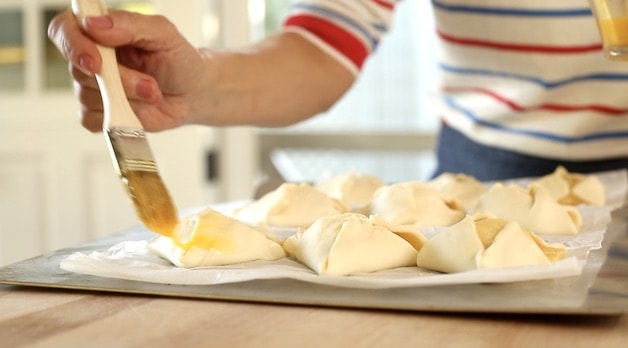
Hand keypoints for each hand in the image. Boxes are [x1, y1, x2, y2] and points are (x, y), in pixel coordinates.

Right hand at [48, 9, 206, 131]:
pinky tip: (138, 110)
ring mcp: (93, 86)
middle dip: (121, 81)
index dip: (73, 45)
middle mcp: (92, 57)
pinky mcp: (99, 112)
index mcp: (100, 31)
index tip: (95, 62)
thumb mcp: (164, 34)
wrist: (192, 93)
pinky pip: (90, 119)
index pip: (64, 29)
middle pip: (79, 69)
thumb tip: (95, 25)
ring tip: (153, 94)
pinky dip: (117, 118)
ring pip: (88, 97)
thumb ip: (131, 24)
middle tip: (150, 85)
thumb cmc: (178, 60)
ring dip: (127, 99)